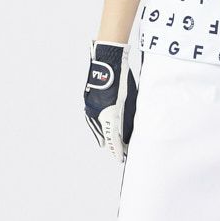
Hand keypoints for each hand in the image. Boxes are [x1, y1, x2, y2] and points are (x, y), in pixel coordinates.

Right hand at [84, 39, 134, 162]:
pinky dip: (98, 127)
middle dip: (112, 145)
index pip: (113, 140)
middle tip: (121, 151)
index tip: (121, 158)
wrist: (107, 62)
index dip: (117, 151)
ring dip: (104, 136)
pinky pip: (93, 120)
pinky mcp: (88, 102)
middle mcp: (97, 114)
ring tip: (111, 143)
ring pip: (96, 129)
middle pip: (104, 137)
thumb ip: (128, 117)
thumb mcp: (130, 100)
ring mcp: (91, 108)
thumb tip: (128, 132)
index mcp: (109, 115)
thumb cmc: (122, 80)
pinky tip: (102, 129)